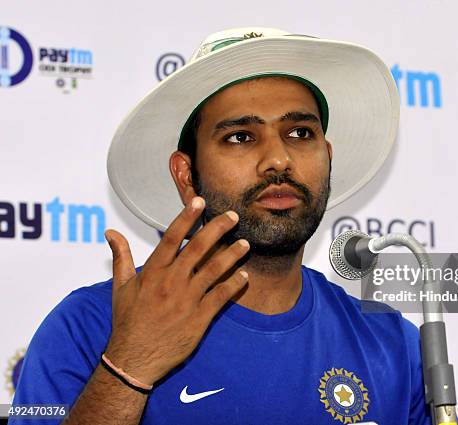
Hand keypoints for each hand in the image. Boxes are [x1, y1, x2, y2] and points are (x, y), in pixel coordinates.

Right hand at [103, 197, 248, 384]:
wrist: (134, 359)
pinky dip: (234, 284)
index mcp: (152, 273)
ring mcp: (187, 300)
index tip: (200, 201)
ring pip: (215, 270)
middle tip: (233, 216)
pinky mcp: (199, 318)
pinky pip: (221, 296)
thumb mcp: (120, 288)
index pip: (172, 238)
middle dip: (218, 229)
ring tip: (245, 243)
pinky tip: (244, 276)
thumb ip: (120, 257)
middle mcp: (171, 282)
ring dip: (232, 255)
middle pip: (198, 248)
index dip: (186, 218)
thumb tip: (110, 232)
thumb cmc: (127, 321)